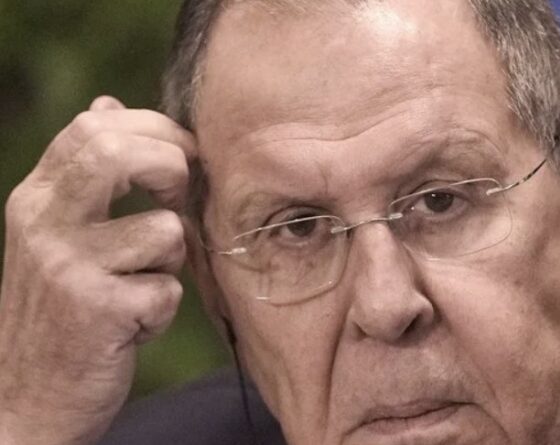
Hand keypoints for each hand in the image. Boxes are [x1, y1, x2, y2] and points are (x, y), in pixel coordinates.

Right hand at [0, 96, 196, 444]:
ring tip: (142, 284)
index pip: (95, 126)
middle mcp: (43, 222)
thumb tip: (108, 104)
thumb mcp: (61, 231)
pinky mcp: (95, 310)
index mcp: (37, 197)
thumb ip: (86, 172)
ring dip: (172, 261)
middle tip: (178, 198)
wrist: (27, 396)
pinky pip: (167, 289)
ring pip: (165, 230)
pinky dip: (163, 308)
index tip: (184, 157)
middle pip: (119, 152)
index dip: (155, 131)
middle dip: (171, 167)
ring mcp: (66, 266)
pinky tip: (134, 323)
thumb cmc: (62, 307)